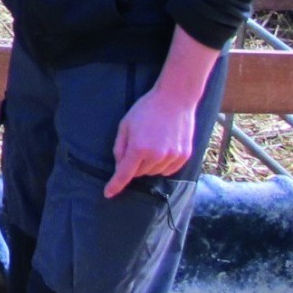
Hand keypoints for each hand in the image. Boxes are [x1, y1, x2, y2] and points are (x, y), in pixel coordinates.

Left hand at [105, 83, 200, 197]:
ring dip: (149, 164)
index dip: (115, 185)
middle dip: (134, 164)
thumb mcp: (125, 125)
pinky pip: (168, 170)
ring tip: (152, 142)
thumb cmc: (146, 109)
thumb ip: (120, 148)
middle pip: (139, 173)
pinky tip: (163, 148)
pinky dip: (162, 164)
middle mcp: (156, 156)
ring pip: (154, 172)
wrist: (175, 98)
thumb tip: (120, 166)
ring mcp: (172, 157)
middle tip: (138, 144)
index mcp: (138, 148)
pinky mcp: (184, 156)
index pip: (124, 174)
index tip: (108, 194)